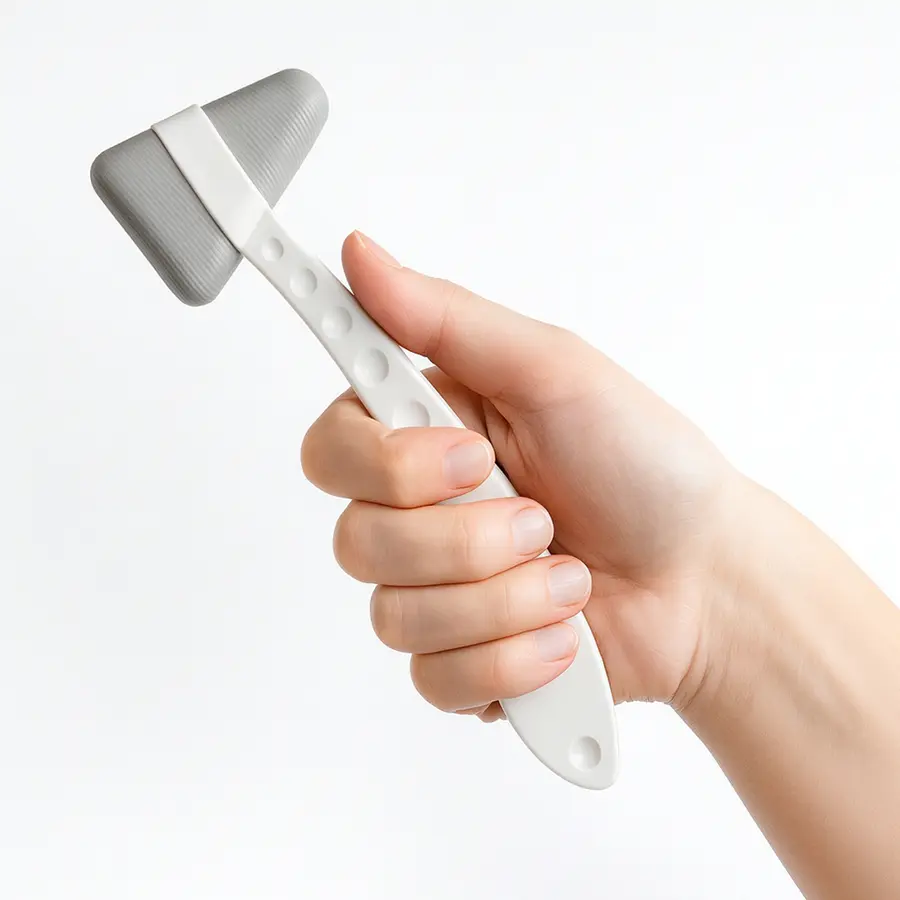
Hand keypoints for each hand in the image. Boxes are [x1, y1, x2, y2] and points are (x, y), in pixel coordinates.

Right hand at [302, 232, 737, 720]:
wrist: (705, 578)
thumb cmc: (643, 464)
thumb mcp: (554, 371)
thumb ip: (447, 319)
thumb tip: (359, 254)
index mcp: (425, 436)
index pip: (332, 445)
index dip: (383, 460)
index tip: (464, 454)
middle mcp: (416, 514)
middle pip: (356, 539)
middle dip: (466, 536)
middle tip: (539, 515)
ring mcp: (433, 594)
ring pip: (396, 616)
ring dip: (503, 598)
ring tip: (569, 577)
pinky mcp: (460, 663)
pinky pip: (437, 679)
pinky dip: (515, 658)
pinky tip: (564, 636)